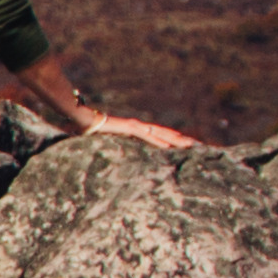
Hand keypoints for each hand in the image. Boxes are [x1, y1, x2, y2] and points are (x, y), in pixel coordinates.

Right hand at [75, 108, 197, 150]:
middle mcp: (138, 126)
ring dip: (175, 140)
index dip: (172, 139)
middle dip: (180, 139)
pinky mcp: (128, 128)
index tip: (184, 144)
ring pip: (159, 133)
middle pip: (164, 133)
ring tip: (189, 145)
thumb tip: (112, 157)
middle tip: (195, 145)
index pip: (158, 134)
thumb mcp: (107, 142)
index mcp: (135, 130)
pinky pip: (146, 136)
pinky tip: (168, 146)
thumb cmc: (91, 131)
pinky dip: (158, 141)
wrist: (82, 120)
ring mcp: (134, 126)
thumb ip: (113, 147)